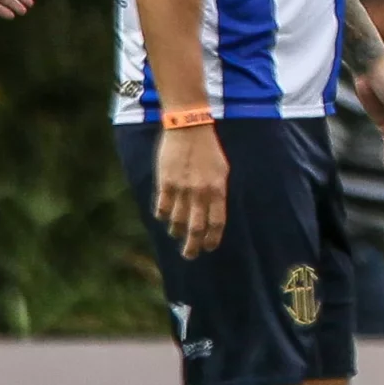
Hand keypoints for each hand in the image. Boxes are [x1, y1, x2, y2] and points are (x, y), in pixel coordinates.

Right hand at [155, 125, 228, 258]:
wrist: (189, 129)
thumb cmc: (208, 150)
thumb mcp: (221, 171)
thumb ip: (217, 192)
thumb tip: (213, 214)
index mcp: (218, 190)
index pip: (217, 222)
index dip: (212, 238)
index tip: (209, 247)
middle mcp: (201, 193)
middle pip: (197, 228)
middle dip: (193, 245)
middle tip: (190, 255)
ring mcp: (182, 189)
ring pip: (177, 220)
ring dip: (176, 230)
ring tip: (176, 233)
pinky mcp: (165, 183)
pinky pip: (162, 207)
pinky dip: (162, 215)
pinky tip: (163, 217)